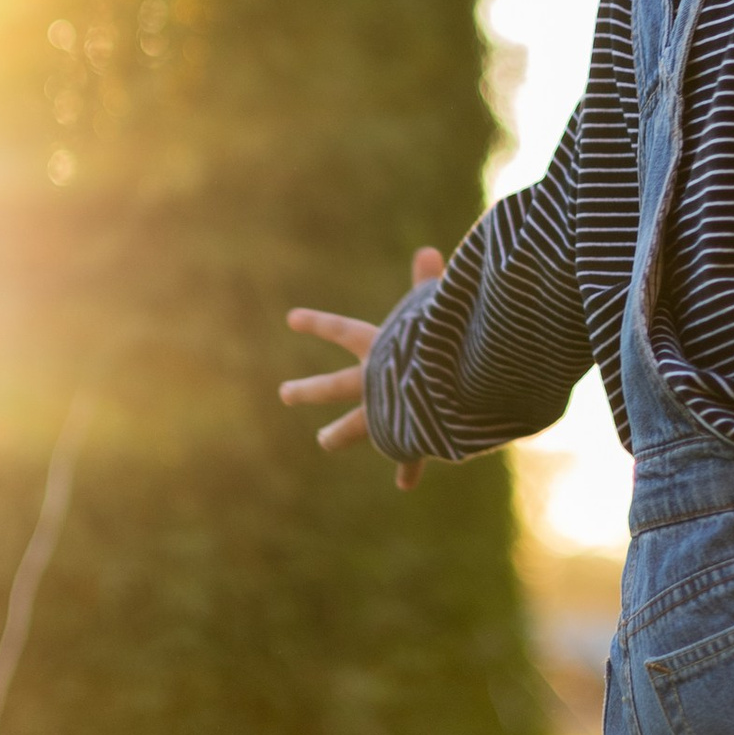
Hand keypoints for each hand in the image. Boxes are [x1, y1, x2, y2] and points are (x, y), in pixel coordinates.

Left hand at [280, 248, 444, 488]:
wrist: (449, 393)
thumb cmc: (441, 345)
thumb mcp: (435, 307)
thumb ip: (430, 281)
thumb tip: (427, 249)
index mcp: (376, 351)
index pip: (341, 331)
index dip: (317, 323)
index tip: (290, 319)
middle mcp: (373, 383)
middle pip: (334, 386)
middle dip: (309, 390)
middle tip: (284, 393)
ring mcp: (387, 413)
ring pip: (357, 426)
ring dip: (340, 433)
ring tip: (323, 442)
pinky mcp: (409, 436)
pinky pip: (410, 456)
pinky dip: (410, 469)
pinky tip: (404, 485)